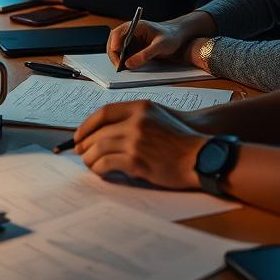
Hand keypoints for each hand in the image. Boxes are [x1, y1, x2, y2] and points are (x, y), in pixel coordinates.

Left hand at [73, 101, 207, 189]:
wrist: (201, 156)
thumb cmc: (180, 139)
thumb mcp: (157, 116)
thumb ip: (134, 118)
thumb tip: (106, 130)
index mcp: (140, 108)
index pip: (103, 113)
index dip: (87, 125)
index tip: (79, 134)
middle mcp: (136, 122)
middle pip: (98, 131)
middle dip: (84, 143)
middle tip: (79, 151)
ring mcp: (136, 141)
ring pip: (98, 148)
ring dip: (89, 158)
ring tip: (89, 163)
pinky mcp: (137, 161)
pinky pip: (106, 164)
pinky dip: (98, 168)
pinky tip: (99, 171)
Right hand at [106, 18, 191, 69]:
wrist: (178, 35)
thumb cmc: (171, 36)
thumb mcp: (160, 46)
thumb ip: (145, 55)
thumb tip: (129, 64)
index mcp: (135, 26)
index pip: (116, 34)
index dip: (114, 48)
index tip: (118, 61)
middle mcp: (130, 31)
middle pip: (113, 42)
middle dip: (114, 56)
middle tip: (119, 68)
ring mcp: (131, 39)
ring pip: (116, 49)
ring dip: (118, 59)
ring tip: (124, 69)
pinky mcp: (134, 46)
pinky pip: (124, 54)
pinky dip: (123, 61)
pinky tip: (128, 67)